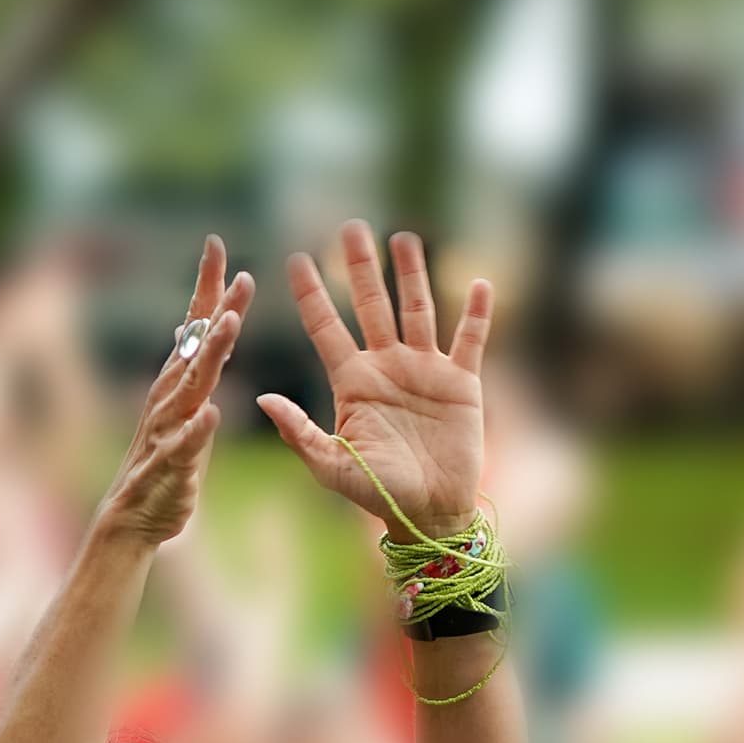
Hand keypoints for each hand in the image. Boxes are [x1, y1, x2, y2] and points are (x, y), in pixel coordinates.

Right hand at [93, 238, 251, 548]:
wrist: (133, 519)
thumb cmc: (163, 464)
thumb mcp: (181, 408)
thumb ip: (188, 367)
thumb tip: (189, 326)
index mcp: (178, 385)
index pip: (193, 327)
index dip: (206, 287)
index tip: (218, 246)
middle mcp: (168, 400)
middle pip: (197, 348)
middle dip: (218, 310)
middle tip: (243, 278)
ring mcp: (165, 431)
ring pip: (190, 389)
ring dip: (210, 356)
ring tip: (231, 325)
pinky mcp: (168, 468)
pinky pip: (184, 447)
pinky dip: (197, 430)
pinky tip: (213, 413)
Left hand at [261, 223, 493, 546]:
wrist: (429, 514)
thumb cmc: (377, 495)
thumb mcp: (331, 467)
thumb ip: (299, 432)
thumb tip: (262, 399)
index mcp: (352, 383)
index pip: (326, 328)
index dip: (311, 295)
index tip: (295, 258)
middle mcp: (387, 368)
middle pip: (371, 306)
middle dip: (359, 268)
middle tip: (350, 228)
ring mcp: (425, 371)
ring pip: (417, 310)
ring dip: (411, 275)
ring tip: (402, 237)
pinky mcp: (462, 383)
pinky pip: (471, 340)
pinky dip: (478, 313)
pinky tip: (481, 283)